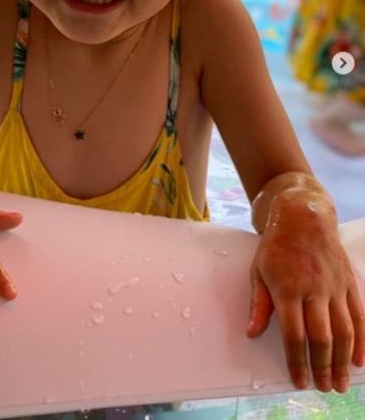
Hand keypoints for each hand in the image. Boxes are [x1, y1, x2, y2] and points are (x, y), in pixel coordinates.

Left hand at [247, 204, 364, 392]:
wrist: (303, 217)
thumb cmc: (276, 245)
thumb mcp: (258, 270)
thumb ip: (259, 304)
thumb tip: (252, 332)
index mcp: (288, 288)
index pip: (294, 334)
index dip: (298, 361)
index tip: (299, 381)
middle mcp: (314, 289)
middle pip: (321, 337)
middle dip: (323, 367)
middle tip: (325, 388)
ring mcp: (334, 287)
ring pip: (343, 330)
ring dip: (343, 360)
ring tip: (341, 382)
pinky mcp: (348, 283)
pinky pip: (358, 316)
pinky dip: (361, 340)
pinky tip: (359, 360)